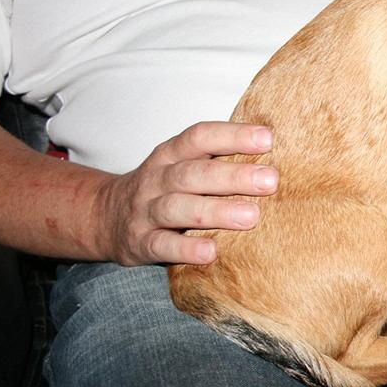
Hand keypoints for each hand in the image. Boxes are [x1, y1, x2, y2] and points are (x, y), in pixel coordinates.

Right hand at [94, 122, 277, 265]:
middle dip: (233, 176)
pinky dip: (185, 248)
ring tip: (251, 216)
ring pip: (178, 208)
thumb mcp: (184, 165)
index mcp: (171, 154)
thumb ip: (219, 159)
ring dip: (215, 212)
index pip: (200, 138)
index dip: (233, 135)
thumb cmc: (166, 188)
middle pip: (193, 173)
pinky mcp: (140, 242)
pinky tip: (211, 251)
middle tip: (271, 180)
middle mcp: (157, 179)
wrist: (105, 216)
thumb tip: (280, 152)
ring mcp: (146, 211)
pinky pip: (162, 245)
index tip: (268, 138)